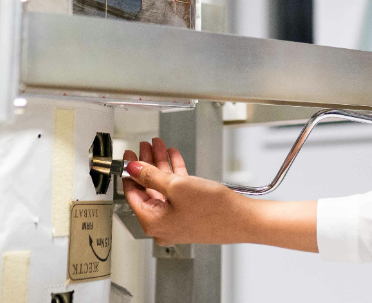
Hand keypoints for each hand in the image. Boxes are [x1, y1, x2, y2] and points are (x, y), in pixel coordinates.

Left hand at [122, 137, 253, 246]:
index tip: (128, 155)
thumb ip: (151, 176)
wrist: (242, 219)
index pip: (132, 194)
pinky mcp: (190, 214)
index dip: (129, 171)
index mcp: (153, 222)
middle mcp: (162, 224)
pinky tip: (174, 158)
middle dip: (146, 164)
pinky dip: (175, 173)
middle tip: (142, 147)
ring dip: (160, 165)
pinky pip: (177, 191)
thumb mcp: (176, 186)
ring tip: (158, 146)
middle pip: (148, 189)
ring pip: (163, 187)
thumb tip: (133, 168)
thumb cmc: (213, 211)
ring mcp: (177, 220)